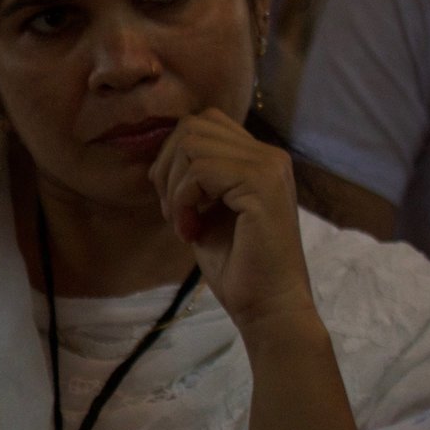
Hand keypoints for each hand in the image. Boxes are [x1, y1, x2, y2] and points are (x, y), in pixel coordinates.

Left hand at [148, 108, 318, 334]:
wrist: (267, 306)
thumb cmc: (237, 267)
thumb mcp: (206, 212)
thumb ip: (194, 179)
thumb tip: (161, 156)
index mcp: (259, 159)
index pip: (202, 123)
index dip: (174, 158)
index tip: (175, 204)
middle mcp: (269, 155)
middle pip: (192, 125)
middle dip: (167, 168)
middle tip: (174, 213)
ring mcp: (268, 167)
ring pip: (191, 143)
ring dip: (173, 186)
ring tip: (184, 223)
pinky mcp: (261, 185)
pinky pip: (199, 170)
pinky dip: (182, 200)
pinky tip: (191, 231)